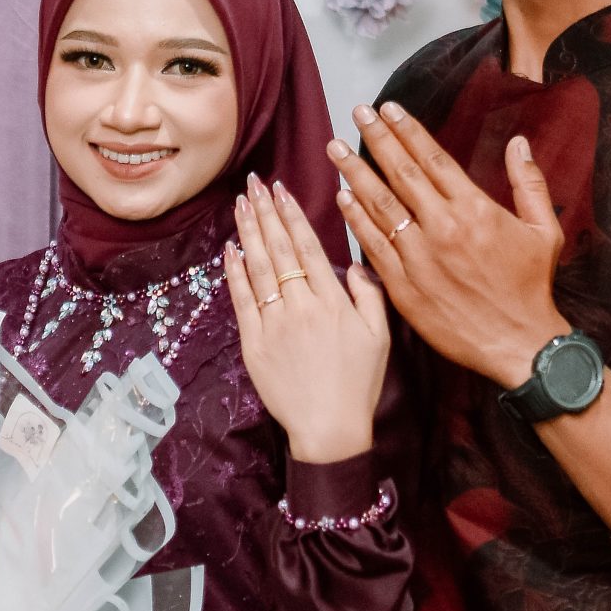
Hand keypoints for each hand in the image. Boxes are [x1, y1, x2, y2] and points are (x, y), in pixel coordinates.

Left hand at [223, 174, 389, 462]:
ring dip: (248, 233)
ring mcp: (275, 323)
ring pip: (258, 267)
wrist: (329, 427)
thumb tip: (357, 263)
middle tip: (253, 183)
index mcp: (333, 301)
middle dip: (265, 212)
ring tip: (240, 205)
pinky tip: (230, 249)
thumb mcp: (379, 337)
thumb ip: (370, 295)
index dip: (292, 215)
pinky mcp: (254, 343)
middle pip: (280, 249)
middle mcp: (302, 305)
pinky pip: (242, 300)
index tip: (280, 190)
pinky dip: (235, 272)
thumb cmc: (358, 384)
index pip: (309, 247)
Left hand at [330, 105, 564, 388]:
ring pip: (379, 206)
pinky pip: (373, 246)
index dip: (407, 130)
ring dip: (355, 173)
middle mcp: (442, 227)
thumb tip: (518, 142)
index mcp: (474, 209)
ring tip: (335, 149)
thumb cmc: (532, 288)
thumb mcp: (545, 231)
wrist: (518, 344)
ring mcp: (419, 257)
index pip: (432, 158)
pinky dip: (355, 220)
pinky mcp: (403, 286)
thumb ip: (529, 183)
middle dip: (375, 139)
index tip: (387, 109)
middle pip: (400, 173)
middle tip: (355, 113)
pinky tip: (341, 198)